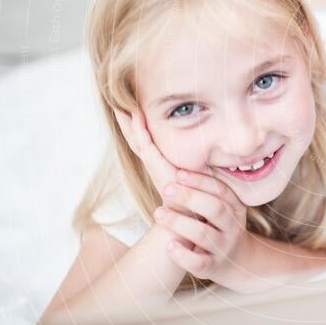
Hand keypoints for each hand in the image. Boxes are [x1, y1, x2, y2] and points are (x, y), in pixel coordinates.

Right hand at [114, 108, 206, 252]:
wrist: (197, 223)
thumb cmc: (200, 200)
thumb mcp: (198, 174)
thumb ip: (197, 164)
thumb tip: (209, 147)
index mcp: (163, 166)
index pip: (147, 142)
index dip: (138, 126)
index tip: (132, 107)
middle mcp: (157, 166)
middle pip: (137, 139)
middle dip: (128, 122)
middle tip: (116, 102)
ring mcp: (157, 168)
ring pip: (139, 141)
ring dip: (130, 123)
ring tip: (121, 106)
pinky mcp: (161, 170)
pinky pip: (147, 147)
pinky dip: (140, 131)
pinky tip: (135, 118)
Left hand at [153, 170, 247, 280]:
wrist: (236, 261)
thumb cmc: (217, 225)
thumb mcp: (219, 206)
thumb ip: (203, 190)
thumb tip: (175, 160)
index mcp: (234, 206)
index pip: (220, 190)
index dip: (200, 180)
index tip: (178, 172)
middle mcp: (232, 225)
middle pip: (214, 208)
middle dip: (190, 197)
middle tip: (165, 189)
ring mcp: (224, 246)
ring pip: (203, 234)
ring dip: (179, 223)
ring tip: (157, 213)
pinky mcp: (213, 266)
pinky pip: (199, 262)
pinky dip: (183, 255)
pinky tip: (169, 246)